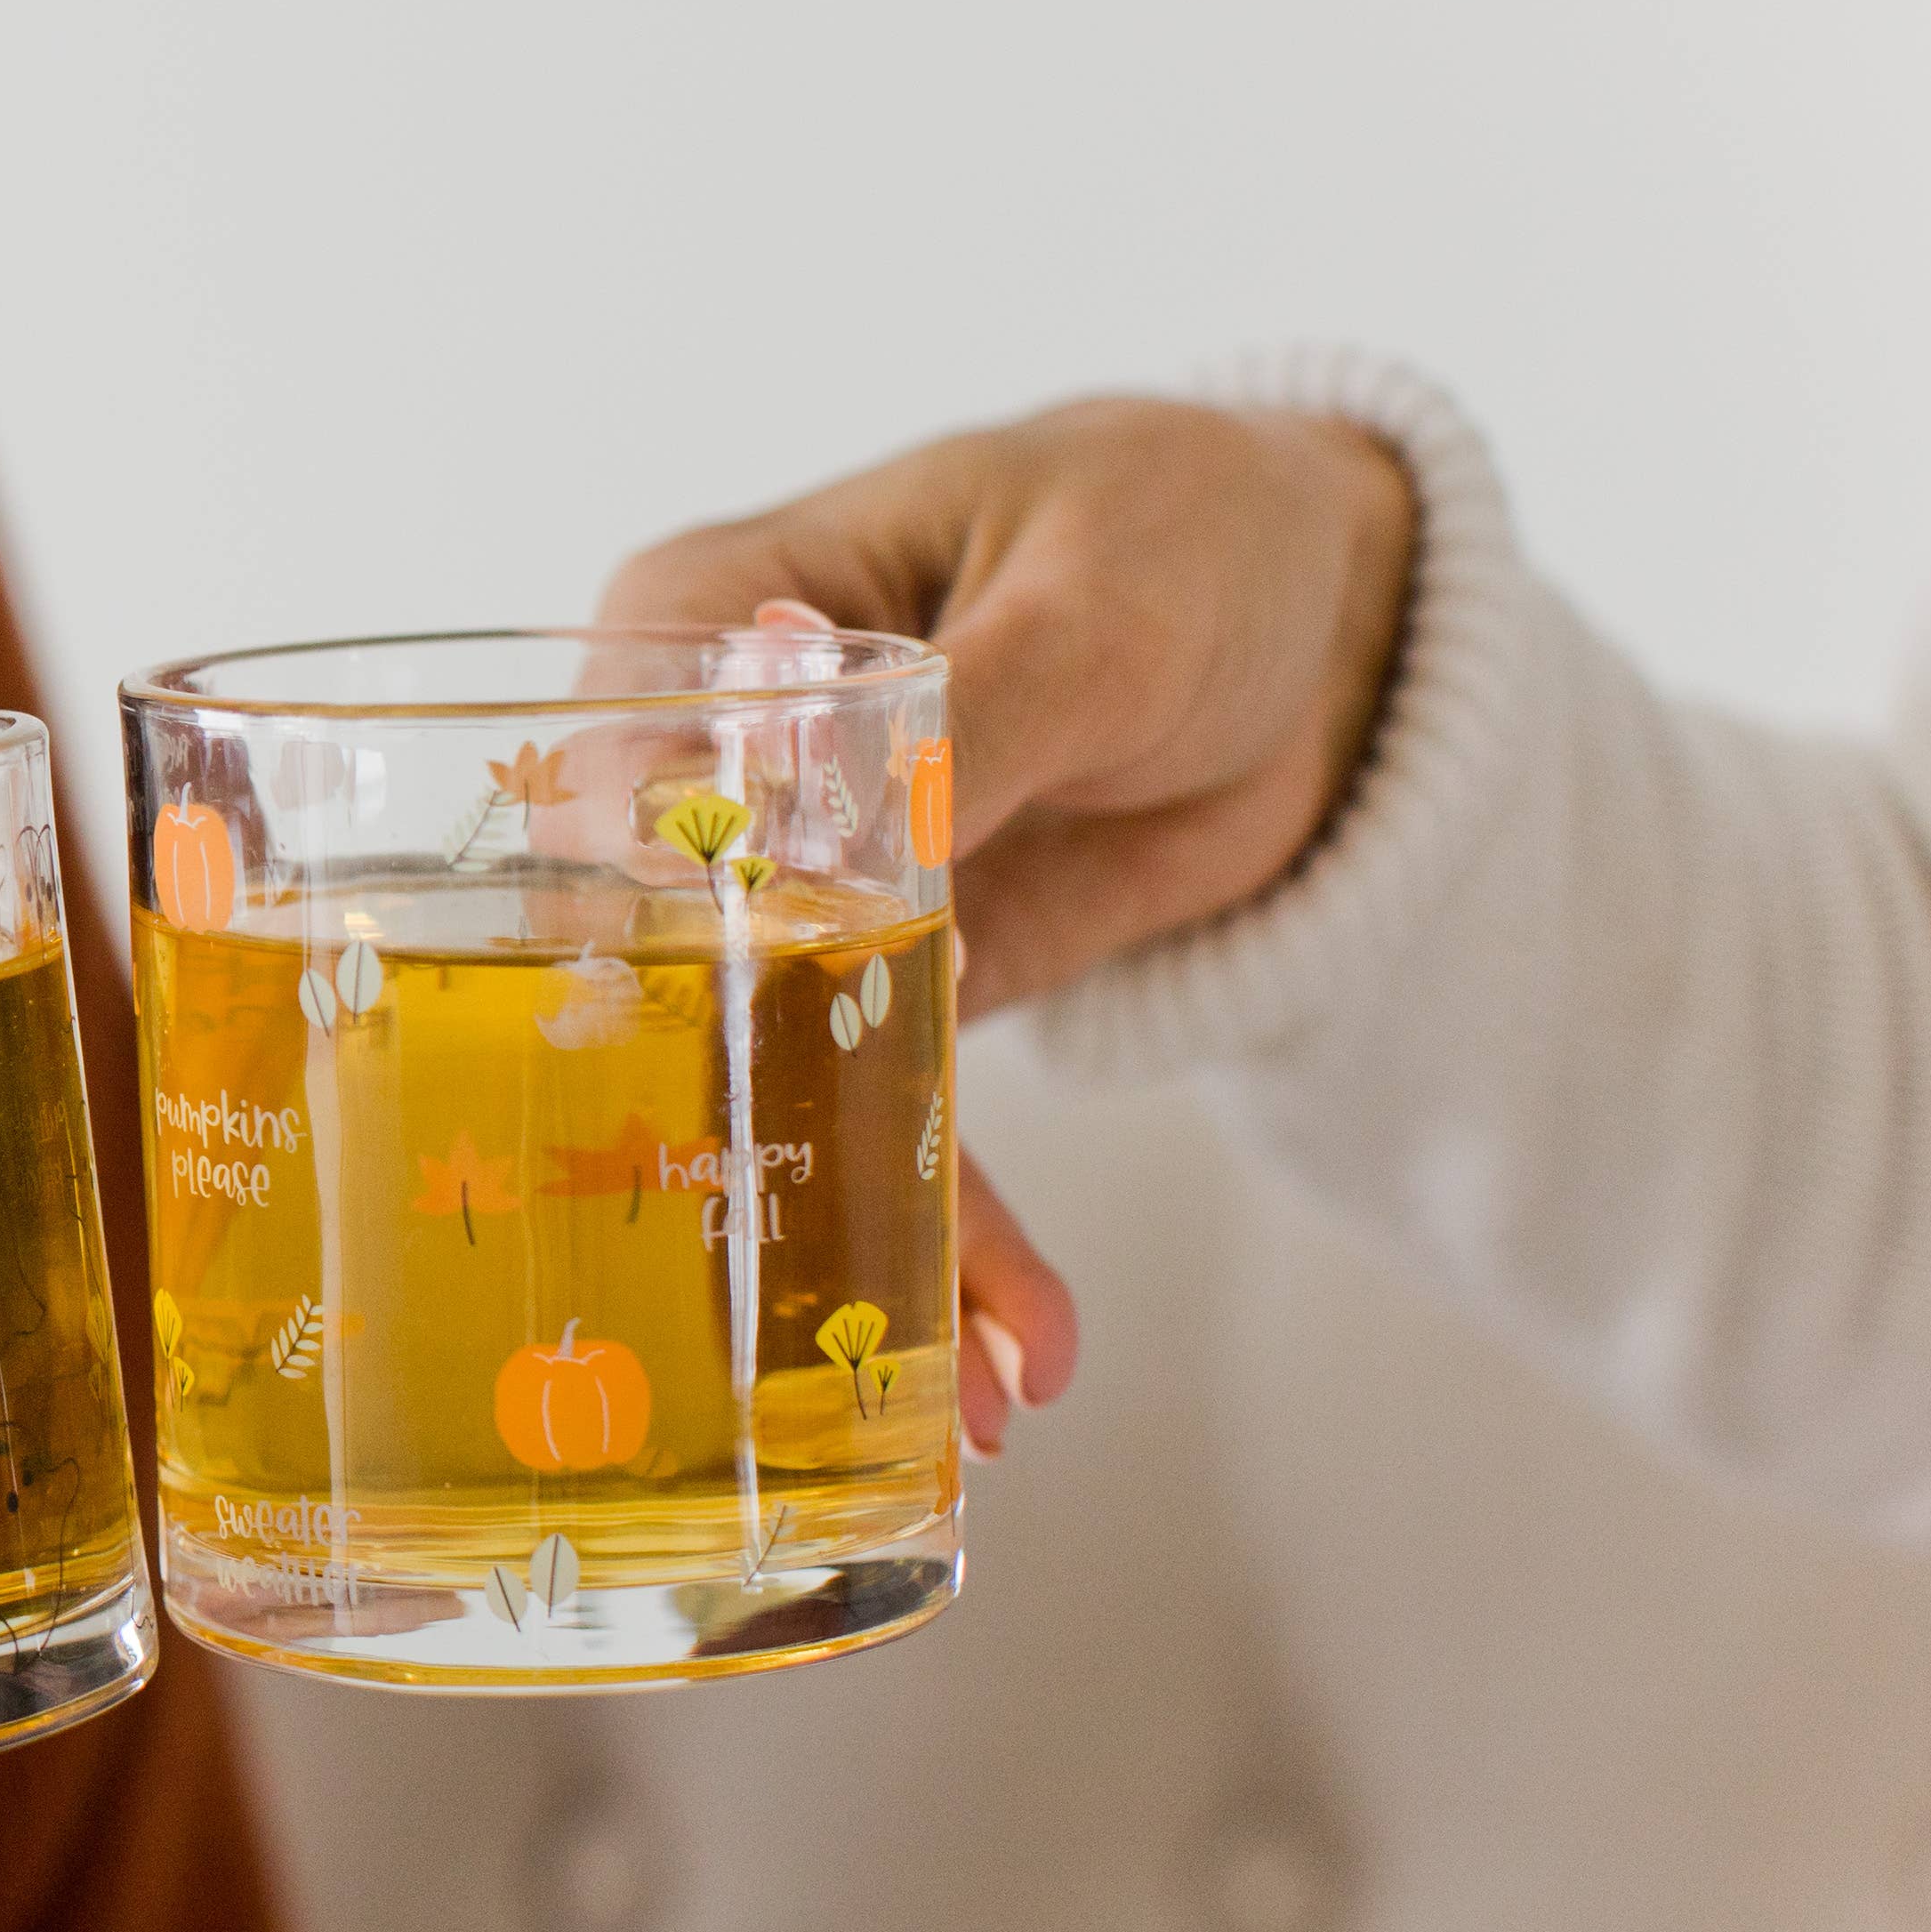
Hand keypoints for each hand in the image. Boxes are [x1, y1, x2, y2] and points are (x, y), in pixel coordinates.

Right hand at [596, 399, 1414, 1452]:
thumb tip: (821, 820)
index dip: (621, 951)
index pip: (600, 800)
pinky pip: (888, 1131)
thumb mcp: (1093, 598)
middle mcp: (700, 777)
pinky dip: (948, 1244)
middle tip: (795, 1326)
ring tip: (959, 1403)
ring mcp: (789, 901)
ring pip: (776, 1092)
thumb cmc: (1176, 527)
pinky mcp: (890, 991)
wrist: (1330, 622)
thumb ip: (966, 712)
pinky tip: (1011, 1353)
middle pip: (663, 985)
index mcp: (695, 631)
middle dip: (725, 1165)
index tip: (685, 1084)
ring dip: (861, 1257)